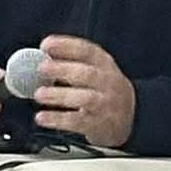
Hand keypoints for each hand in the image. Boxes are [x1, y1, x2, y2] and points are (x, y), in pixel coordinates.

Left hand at [32, 34, 136, 148]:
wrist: (131, 116)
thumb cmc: (105, 90)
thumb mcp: (97, 70)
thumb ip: (74, 63)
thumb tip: (44, 56)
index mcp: (105, 64)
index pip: (87, 50)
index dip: (66, 46)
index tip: (46, 45)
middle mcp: (107, 82)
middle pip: (86, 74)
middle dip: (62, 69)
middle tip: (41, 68)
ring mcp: (105, 104)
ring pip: (84, 98)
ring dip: (60, 95)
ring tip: (40, 94)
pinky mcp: (99, 124)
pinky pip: (78, 122)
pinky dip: (58, 119)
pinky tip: (42, 117)